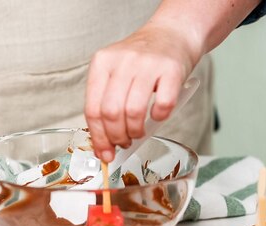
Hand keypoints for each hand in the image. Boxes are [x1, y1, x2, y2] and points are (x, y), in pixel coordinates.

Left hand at [84, 24, 200, 161]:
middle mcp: (122, 61)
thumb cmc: (142, 60)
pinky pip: (163, 105)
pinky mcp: (171, 69)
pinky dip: (159, 118)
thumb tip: (104, 146)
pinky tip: (157, 115)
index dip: (98, 137)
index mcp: (102, 63)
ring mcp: (147, 64)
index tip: (104, 153)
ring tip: (139, 132)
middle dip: (116, 137)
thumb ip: (106, 103)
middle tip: (123, 143)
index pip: (93, 109)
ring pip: (134, 112)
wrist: (173, 33)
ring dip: (136, 131)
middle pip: (111, 113)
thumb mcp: (116, 73)